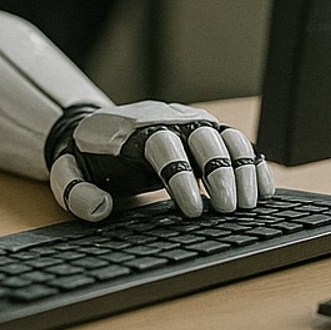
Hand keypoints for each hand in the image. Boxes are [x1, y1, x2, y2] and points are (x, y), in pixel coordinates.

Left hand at [46, 101, 275, 221]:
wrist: (99, 129)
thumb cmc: (87, 156)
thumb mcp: (67, 173)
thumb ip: (76, 192)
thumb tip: (100, 209)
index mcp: (134, 129)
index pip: (164, 145)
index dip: (181, 176)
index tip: (192, 210)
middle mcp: (168, 119)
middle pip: (202, 136)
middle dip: (219, 172)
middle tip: (227, 210)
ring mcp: (191, 123)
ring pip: (226, 136)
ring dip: (242, 169)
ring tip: (248, 206)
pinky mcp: (207, 132)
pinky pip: (237, 142)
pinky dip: (254, 164)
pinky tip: (263, 191)